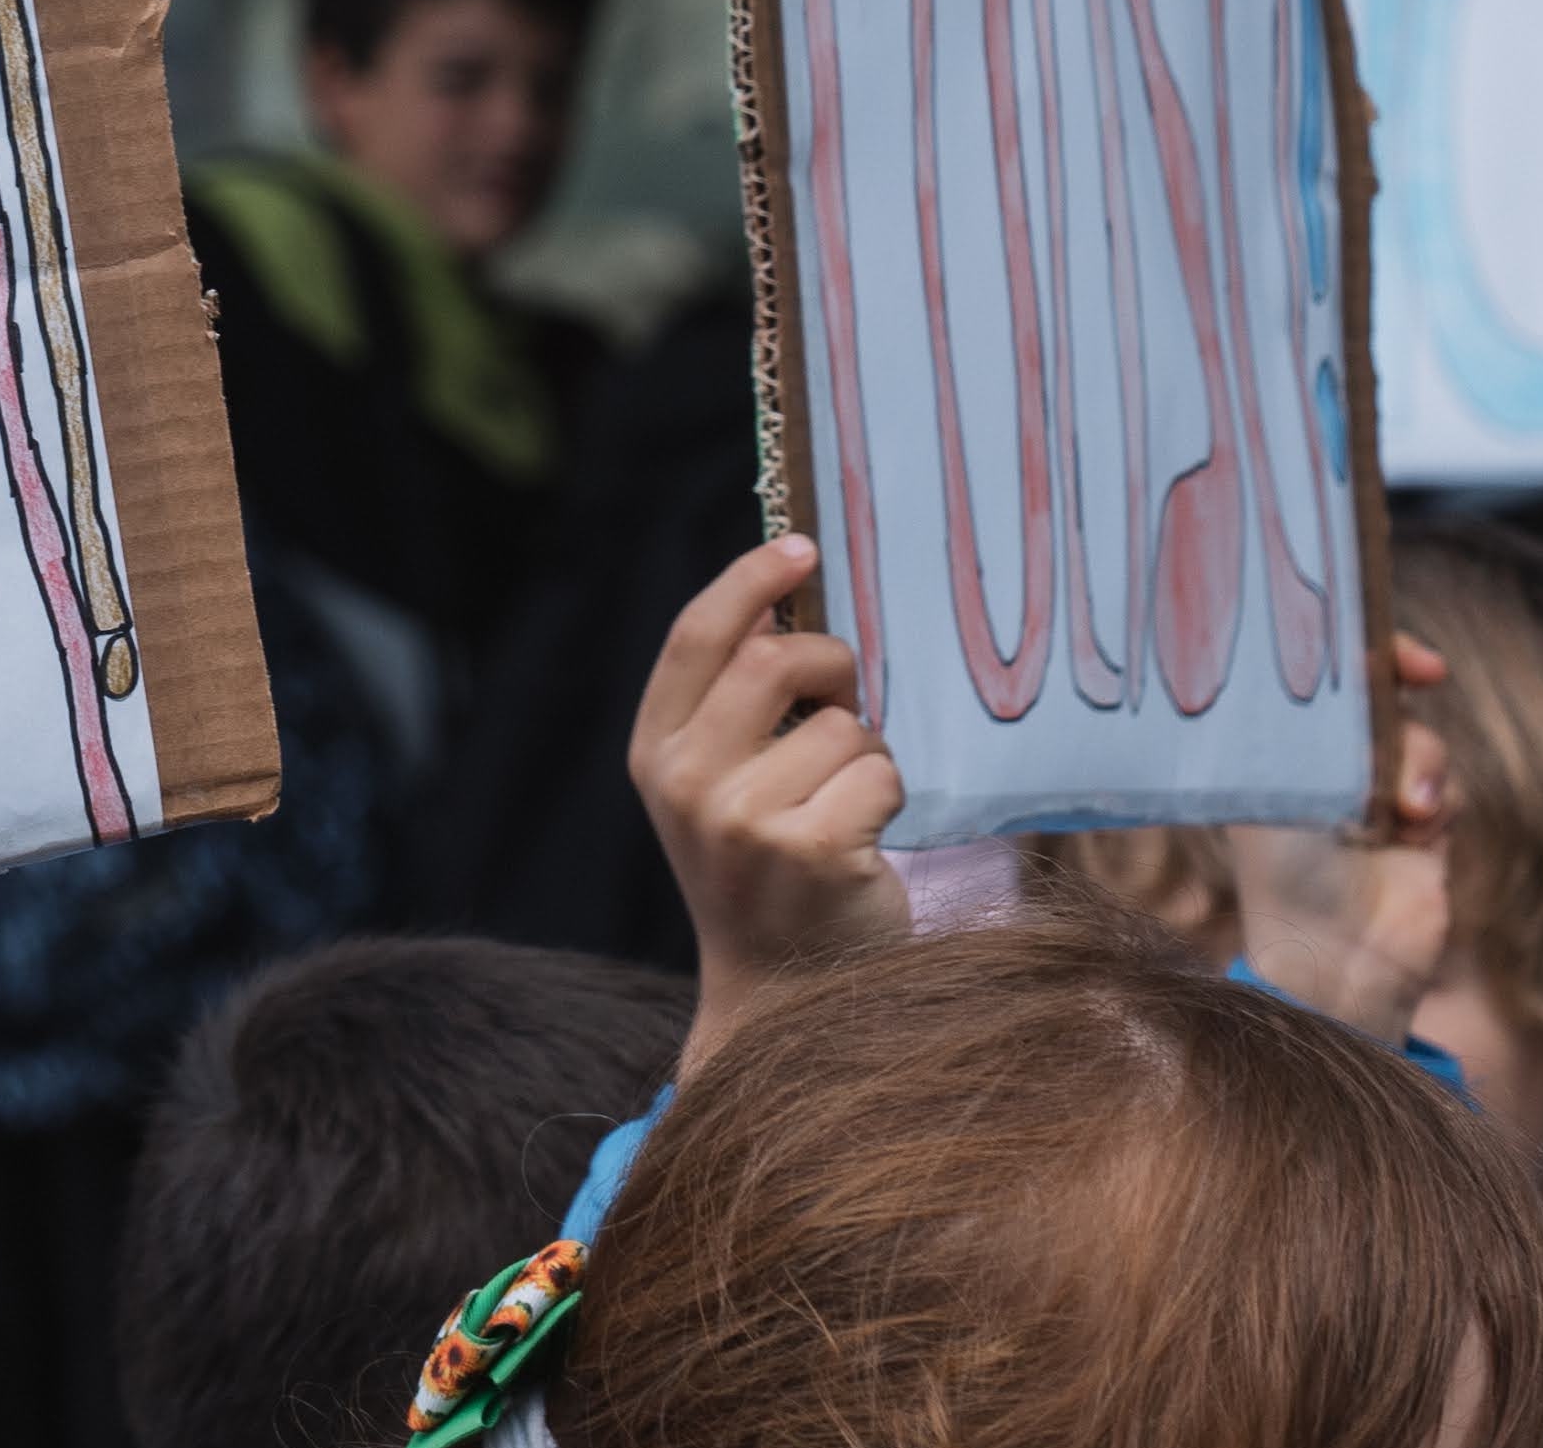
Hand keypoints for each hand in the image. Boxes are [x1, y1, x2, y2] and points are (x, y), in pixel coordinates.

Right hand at [631, 536, 908, 1066]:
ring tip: (847, 803)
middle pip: (771, 658)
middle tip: (844, 699)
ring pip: (842, 724)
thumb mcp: (718, 784)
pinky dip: (889, 795)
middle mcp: (685, 784)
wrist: (779, 995)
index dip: (749, 580)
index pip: (695, 637)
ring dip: (866, 751)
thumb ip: (730, 703)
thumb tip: (771, 599)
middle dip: (829, 664)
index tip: (800, 547)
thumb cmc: (763, 871)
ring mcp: (742, 820)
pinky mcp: (810, 851)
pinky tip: (864, 840)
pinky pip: (878, 772)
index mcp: (654, 754)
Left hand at [1222, 634, 1452, 1047]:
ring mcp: (1372, 795)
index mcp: (1270, 749)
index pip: (1311, 675)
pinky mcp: (1420, 827)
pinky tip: (1416, 832)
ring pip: (1420, 740)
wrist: (1341, 953)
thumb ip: (1313, 725)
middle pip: (1376, 692)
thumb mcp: (1284, 782)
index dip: (1352, 646)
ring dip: (1419, 762)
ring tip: (1402, 808)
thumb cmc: (1287, 869)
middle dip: (1402, 680)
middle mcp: (1320, 765)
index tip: (1386, 645)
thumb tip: (1352, 659)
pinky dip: (1437, 802)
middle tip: (1427, 671)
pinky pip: (1446, 788)